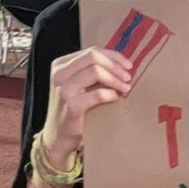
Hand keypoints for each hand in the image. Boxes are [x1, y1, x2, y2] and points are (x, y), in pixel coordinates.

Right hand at [43, 44, 133, 158]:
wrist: (60, 136)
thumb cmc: (75, 109)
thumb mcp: (81, 85)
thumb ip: (93, 71)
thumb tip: (122, 63)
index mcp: (61, 64)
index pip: (91, 51)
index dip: (113, 56)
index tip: (128, 65)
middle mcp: (59, 73)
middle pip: (93, 57)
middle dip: (115, 66)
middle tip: (128, 77)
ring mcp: (64, 89)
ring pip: (95, 71)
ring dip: (115, 79)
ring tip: (126, 88)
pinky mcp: (71, 106)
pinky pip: (97, 94)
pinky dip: (110, 94)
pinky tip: (116, 98)